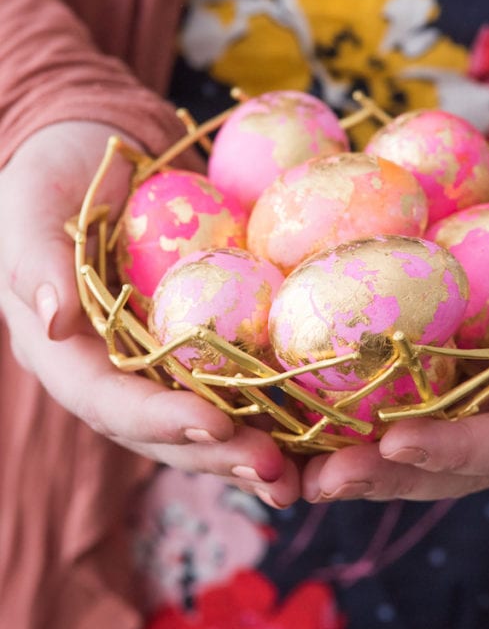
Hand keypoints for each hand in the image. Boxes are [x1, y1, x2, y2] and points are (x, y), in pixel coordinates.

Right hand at [0, 122, 299, 506]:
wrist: (104, 149)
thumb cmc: (54, 173)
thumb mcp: (28, 206)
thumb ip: (34, 263)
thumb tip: (53, 324)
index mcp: (64, 352)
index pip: (106, 400)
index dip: (157, 420)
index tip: (216, 424)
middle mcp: (112, 371)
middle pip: (161, 432)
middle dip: (217, 456)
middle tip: (274, 471)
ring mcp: (157, 362)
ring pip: (203, 423)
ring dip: (249, 453)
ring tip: (301, 478)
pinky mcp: (199, 342)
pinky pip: (236, 382)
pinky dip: (275, 411)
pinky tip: (320, 432)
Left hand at [301, 163, 488, 501]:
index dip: (456, 449)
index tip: (396, 442)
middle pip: (452, 464)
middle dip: (386, 477)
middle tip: (319, 482)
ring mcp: (482, 396)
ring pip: (418, 446)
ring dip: (355, 463)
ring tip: (289, 472)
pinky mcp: (451, 371)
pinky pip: (401, 401)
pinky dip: (349, 416)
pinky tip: (295, 417)